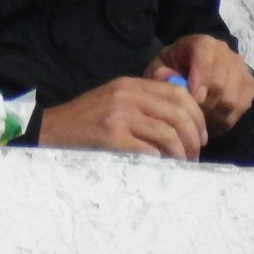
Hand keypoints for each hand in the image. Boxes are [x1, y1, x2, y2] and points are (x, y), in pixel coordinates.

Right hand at [36, 75, 207, 159]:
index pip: (178, 93)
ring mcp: (118, 116)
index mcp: (130, 84)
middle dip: (194, 138)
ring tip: (180, 165)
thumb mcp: (115, 99)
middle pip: (178, 113)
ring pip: (168, 134)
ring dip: (181, 154)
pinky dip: (161, 161)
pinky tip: (160, 168)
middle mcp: (126, 95)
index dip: (197, 116)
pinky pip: (149, 150)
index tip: (202, 136)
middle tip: (195, 155)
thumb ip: (144, 101)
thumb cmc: (86, 120)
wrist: (51, 130)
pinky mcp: (111, 137)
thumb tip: (184, 115)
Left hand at [145, 34, 253, 134]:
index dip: (201, 79)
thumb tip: (166, 77)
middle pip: (220, 84)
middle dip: (204, 104)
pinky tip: (211, 122)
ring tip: (198, 121)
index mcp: (202, 43)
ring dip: (213, 115)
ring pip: (231, 100)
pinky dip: (225, 120)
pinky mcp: (249, 86)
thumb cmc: (174, 68)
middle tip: (190, 116)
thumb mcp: (160, 67)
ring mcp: (240, 69)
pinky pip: (240, 109)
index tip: (194, 98)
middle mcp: (225, 53)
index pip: (206, 57)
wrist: (193, 69)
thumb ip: (159, 73)